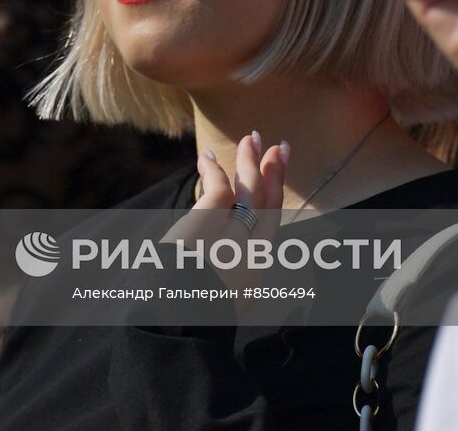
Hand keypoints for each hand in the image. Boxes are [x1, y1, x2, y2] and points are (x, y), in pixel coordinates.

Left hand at [164, 136, 287, 305]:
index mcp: (255, 271)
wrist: (179, 318)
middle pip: (268, 204)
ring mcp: (233, 236)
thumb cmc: (193, 311)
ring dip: (250, 162)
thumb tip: (217, 261)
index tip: (278, 174)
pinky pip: (219, 188)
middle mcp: (252, 252)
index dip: (277, 197)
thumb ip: (225, 273)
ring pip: (249, 191)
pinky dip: (215, 170)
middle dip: (275, 173)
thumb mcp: (220, 297)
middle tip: (278, 147)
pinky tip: (208, 156)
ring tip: (251, 139)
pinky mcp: (210, 223)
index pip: (272, 225)